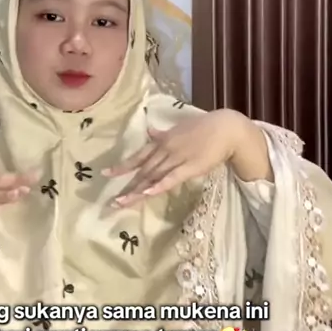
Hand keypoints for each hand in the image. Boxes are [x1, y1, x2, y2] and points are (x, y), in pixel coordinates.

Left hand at [103, 109, 268, 205]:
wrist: (225, 128)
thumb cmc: (204, 128)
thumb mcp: (179, 129)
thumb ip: (163, 134)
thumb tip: (150, 132)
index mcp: (162, 142)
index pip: (138, 156)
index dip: (123, 166)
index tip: (106, 174)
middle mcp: (165, 150)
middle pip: (143, 171)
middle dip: (128, 186)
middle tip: (112, 201)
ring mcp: (176, 158)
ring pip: (153, 176)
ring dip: (138, 190)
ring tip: (123, 202)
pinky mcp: (190, 167)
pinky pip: (171, 178)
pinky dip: (159, 185)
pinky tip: (147, 193)